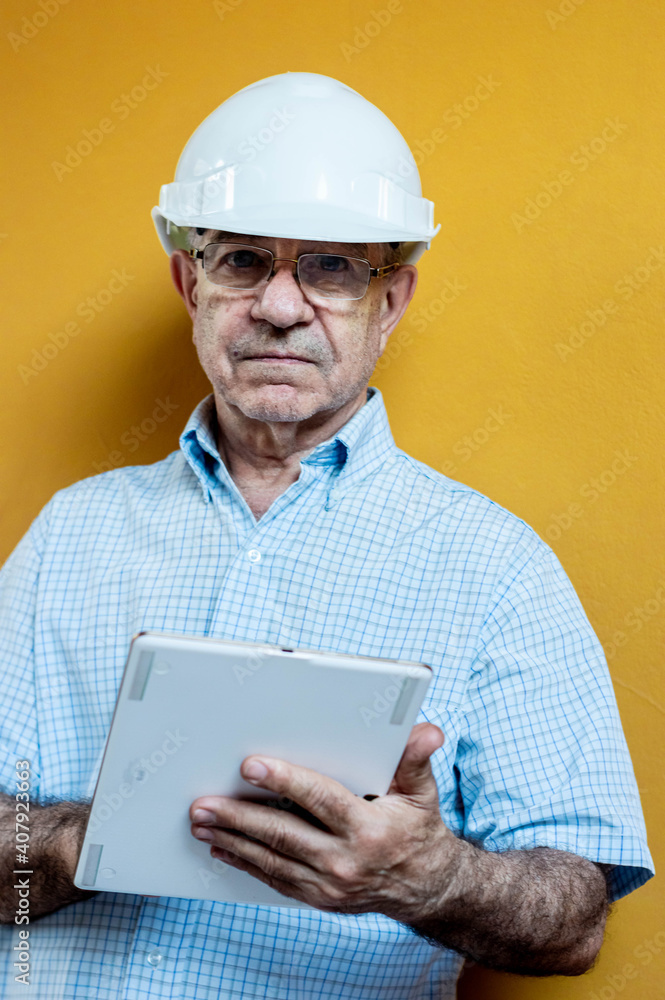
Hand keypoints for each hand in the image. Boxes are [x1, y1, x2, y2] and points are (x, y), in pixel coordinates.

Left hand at [189, 722, 457, 918]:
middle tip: (203, 804)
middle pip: (283, 834)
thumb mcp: (422, 791)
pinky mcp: (318, 898)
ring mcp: (329, 885)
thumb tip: (427, 731)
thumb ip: (415, 758)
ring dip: (231, 840)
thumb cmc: (418, 829)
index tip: (250, 766)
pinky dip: (245, 862)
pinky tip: (222, 848)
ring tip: (201, 823)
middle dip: (239, 817)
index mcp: (369, 829)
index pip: (321, 799)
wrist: (426, 887)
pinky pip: (275, 878)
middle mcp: (346, 860)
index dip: (285, 781)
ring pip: (271, 859)